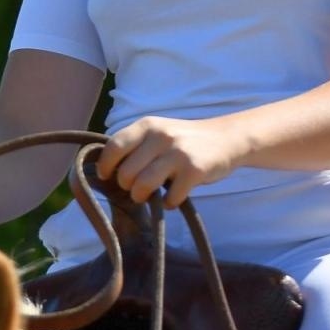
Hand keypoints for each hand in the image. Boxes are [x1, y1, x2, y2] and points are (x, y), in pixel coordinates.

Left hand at [95, 117, 239, 207]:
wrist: (226, 138)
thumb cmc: (183, 140)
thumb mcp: (157, 132)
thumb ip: (134, 145)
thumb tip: (103, 168)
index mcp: (147, 126)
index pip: (114, 147)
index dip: (106, 167)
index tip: (108, 177)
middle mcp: (160, 136)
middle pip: (126, 173)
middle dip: (127, 187)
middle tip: (137, 188)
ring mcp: (178, 153)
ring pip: (143, 186)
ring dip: (143, 196)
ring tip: (151, 195)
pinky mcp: (195, 170)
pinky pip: (170, 197)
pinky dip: (169, 203)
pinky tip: (174, 197)